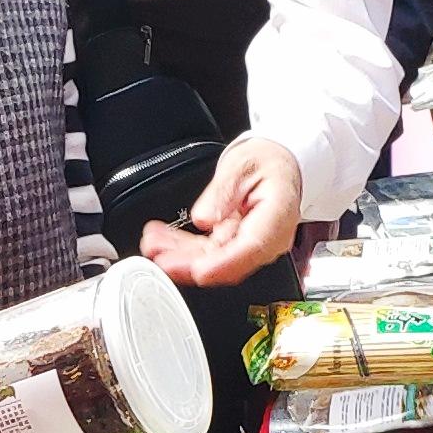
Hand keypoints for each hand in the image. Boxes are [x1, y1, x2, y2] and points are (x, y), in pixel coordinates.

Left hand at [141, 135, 306, 289]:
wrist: (278, 163)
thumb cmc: (268, 162)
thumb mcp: (242, 164)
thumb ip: (223, 192)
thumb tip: (205, 218)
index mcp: (278, 217)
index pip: (251, 249)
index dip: (221, 265)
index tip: (196, 270)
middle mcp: (267, 238)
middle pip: (228, 262)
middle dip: (189, 264)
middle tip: (161, 258)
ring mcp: (249, 244)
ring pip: (213, 260)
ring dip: (180, 256)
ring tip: (154, 244)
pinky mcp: (234, 244)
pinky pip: (207, 252)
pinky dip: (183, 248)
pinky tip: (163, 240)